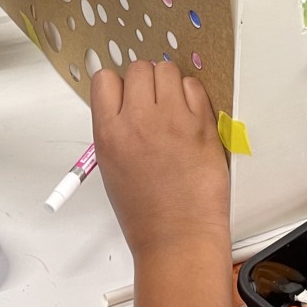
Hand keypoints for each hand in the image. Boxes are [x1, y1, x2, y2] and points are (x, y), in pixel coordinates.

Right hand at [90, 62, 230, 260]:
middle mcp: (137, 121)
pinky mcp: (201, 125)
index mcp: (109, 133)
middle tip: (154, 101)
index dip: (118, 85)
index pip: (104, 79)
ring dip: (170, 83)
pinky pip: (195, 87)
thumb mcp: (111, 167)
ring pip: (167, 69)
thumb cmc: (146, 213)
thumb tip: (126, 104)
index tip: (127, 94)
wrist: (178, 237)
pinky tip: (191, 115)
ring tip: (174, 107)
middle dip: (146, 81)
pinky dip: (193, 95)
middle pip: (138, 68)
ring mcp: (172, 120)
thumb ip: (115, 129)